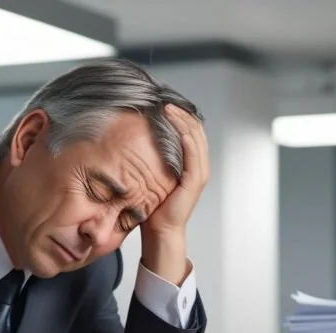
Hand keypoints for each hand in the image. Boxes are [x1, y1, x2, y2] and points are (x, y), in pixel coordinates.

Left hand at [142, 104, 209, 238]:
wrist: (160, 229)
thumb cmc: (154, 205)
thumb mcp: (152, 175)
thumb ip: (153, 157)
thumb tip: (135, 136)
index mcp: (191, 161)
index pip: (190, 129)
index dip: (180, 113)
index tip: (163, 101)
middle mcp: (199, 164)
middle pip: (195, 129)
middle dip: (181, 112)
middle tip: (166, 99)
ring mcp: (199, 172)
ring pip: (195, 137)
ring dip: (183, 120)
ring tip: (168, 108)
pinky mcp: (195, 180)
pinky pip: (194, 154)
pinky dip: (187, 138)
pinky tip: (177, 127)